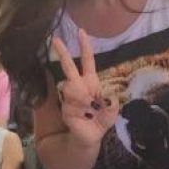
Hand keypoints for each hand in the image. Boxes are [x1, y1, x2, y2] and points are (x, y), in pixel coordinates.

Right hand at [52, 29, 118, 148]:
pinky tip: (85, 118)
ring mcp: (69, 96)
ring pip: (74, 89)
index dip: (84, 46)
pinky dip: (83, 113)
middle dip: (63, 53)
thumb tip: (106, 97)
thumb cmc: (101, 120)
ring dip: (85, 101)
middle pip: (69, 66)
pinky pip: (74, 105)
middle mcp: (78, 85)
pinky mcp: (65, 108)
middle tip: (56, 39)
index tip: (81, 32)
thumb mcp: (112, 110)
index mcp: (90, 81)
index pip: (87, 61)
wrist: (90, 137)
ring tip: (91, 112)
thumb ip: (112, 102)